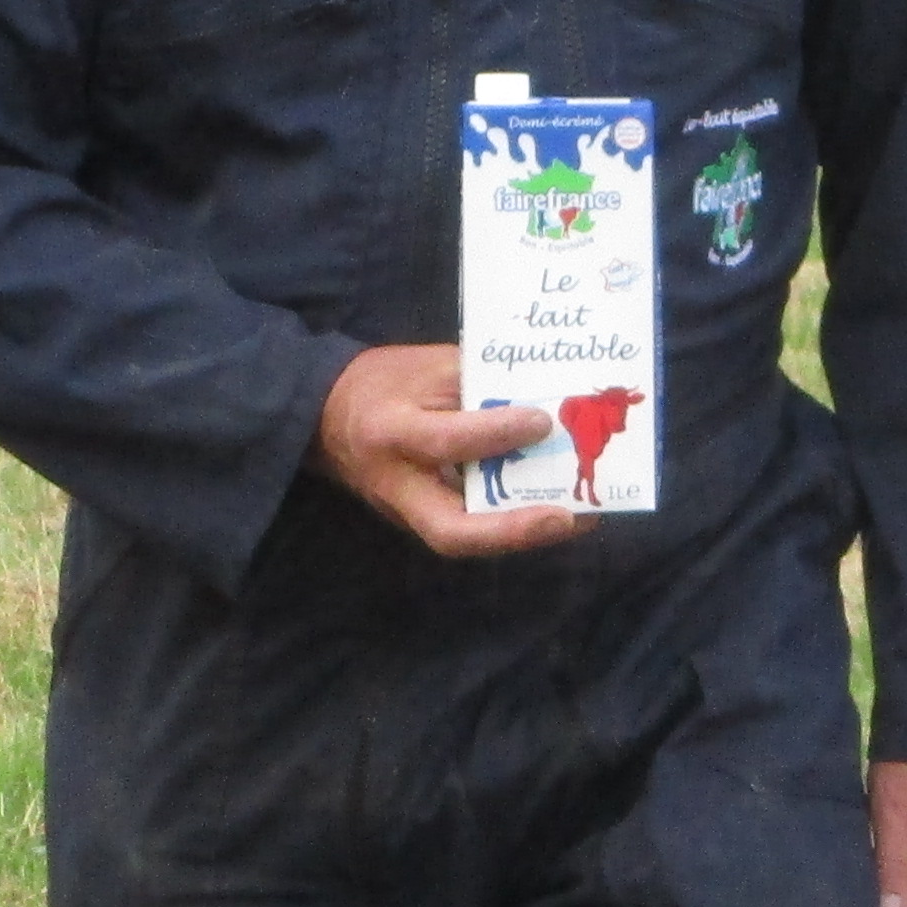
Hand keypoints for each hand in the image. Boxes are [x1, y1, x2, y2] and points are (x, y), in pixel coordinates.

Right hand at [316, 344, 590, 559]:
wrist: (326, 417)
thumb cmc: (382, 382)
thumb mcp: (425, 367)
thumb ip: (478, 382)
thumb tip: (542, 395)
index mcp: (391, 432)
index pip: (446, 441)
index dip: (496, 434)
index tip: (543, 421)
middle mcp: (397, 485)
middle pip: (451, 532)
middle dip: (512, 531)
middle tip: (568, 519)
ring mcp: (405, 512)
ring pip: (465, 540)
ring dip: (523, 534)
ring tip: (580, 517)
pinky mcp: (418, 522)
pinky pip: (469, 528)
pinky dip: (511, 524)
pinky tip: (554, 512)